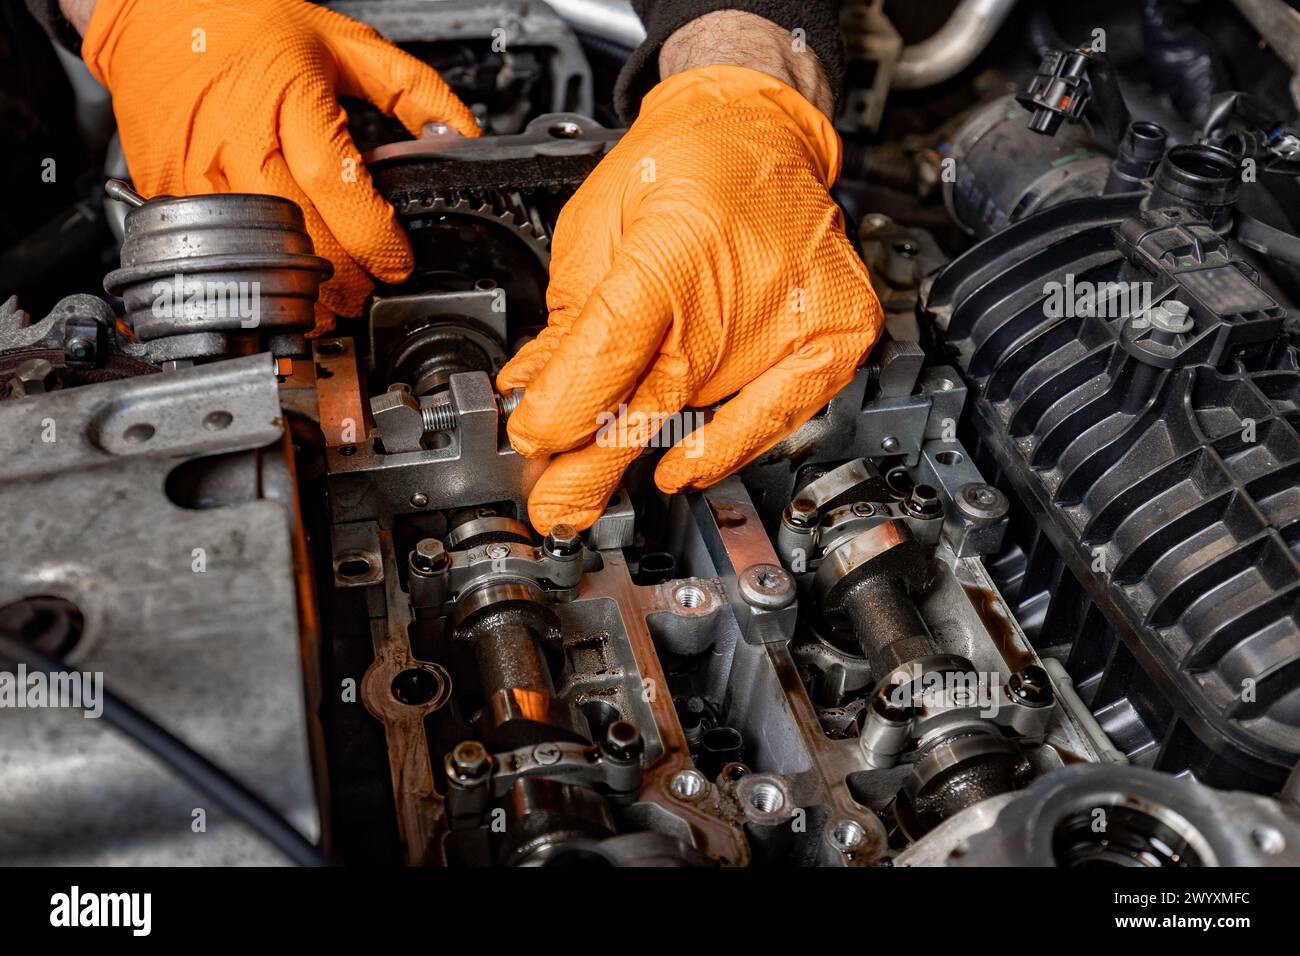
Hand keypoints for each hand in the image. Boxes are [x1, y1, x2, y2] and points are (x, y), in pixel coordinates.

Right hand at [78, 0, 478, 332]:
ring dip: (294, 285)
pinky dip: (246, 270)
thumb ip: (410, 88)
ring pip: (252, 247)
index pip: (338, 182)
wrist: (151, 9)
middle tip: (368, 296)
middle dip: (341, 276)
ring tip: (327, 303)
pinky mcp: (164, 182)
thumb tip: (462, 133)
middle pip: (298, 227)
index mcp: (288, 95)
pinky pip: (210, 242)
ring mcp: (196, 162)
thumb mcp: (341, 40)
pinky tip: (274, 279)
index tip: (397, 264)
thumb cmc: (243, 20)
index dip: (372, 235)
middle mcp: (239, 131)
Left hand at [498, 63, 882, 532]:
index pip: (606, 358)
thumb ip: (570, 318)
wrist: (758, 134)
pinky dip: (730, 446)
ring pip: (697, 417)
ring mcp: (788, 321)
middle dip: (588, 464)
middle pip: (646, 404)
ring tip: (592, 498)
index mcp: (669, 252)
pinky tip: (689, 468)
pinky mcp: (831, 337)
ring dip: (640, 461)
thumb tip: (531, 386)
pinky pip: (778, 415)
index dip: (561, 409)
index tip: (529, 440)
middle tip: (554, 507)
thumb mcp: (596, 227)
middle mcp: (734, 294)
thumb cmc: (680, 165)